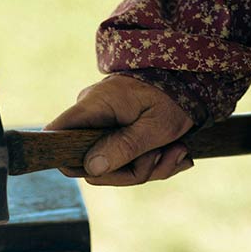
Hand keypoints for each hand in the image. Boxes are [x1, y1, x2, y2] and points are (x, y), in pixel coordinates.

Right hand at [46, 75, 194, 185]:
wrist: (194, 80)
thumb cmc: (175, 98)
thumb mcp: (155, 126)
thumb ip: (123, 147)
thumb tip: (91, 168)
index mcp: (95, 105)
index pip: (56, 133)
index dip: (68, 159)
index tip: (102, 170)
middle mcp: (92, 115)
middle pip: (91, 164)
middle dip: (131, 171)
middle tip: (163, 156)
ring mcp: (103, 125)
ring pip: (113, 167)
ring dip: (150, 167)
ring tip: (177, 151)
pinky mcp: (117, 133)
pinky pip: (126, 160)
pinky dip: (152, 162)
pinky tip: (175, 152)